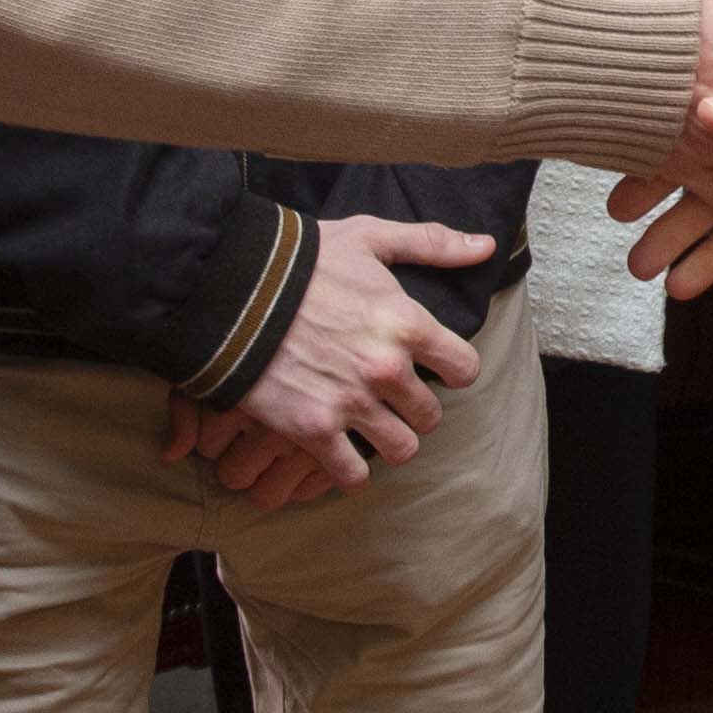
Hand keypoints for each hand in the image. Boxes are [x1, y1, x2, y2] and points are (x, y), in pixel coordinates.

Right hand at [159, 215, 486, 499]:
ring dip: (389, 442)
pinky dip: (349, 471)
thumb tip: (484, 247)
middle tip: (390, 400)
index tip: (432, 369)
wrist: (228, 288)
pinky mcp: (313, 430)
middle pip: (431, 415)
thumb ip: (431, 243)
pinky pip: (352, 474)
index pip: (465, 370)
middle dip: (414, 409)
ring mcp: (351, 403)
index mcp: (407, 323)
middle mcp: (387, 368)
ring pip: (401, 450)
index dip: (451, 371)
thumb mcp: (369, 237)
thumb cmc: (300, 259)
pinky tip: (339, 455)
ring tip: (369, 429)